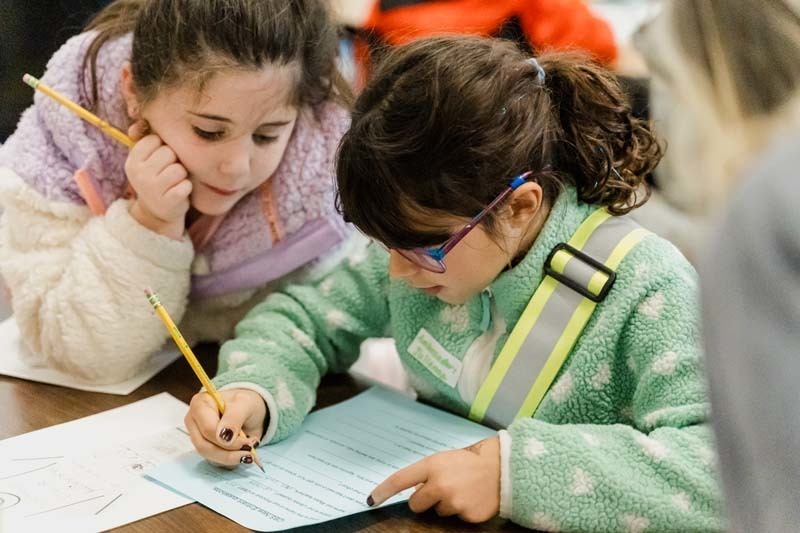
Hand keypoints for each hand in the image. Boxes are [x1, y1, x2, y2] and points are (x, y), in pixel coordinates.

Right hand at [125, 120, 190, 239]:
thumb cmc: (157, 178)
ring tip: (173, 183)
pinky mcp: (168, 202)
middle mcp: (139, 174)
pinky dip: (186, 188)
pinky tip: (179, 193)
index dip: (163, 148)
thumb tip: (138, 122)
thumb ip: (144, 138)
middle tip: (168, 173)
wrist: (158, 212)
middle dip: (174, 162)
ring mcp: (152, 190)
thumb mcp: (146, 160)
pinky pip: (186, 185)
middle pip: (169, 153)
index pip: (154, 140)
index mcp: (133, 160)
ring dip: (181, 176)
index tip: (159, 160)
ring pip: (179, 169)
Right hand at [184, 388, 266, 466]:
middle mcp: (194, 421)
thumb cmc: (244, 403)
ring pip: (209, 456)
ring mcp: (197, 437)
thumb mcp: (245, 404)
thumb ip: (234, 417)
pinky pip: (215, 461)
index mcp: (199, 404)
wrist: (250, 411)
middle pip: (204, 445)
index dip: (226, 440)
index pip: (208, 429)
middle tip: (250, 451)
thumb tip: (223, 438)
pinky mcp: (205, 449)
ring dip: (232, 458)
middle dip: (229, 452)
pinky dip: (231, 460)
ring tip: (250, 451)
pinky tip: (243, 452)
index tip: (247, 443)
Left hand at [368, 436, 500, 521]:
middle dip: (425, 499)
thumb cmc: (470, 461)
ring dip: (446, 503)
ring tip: (463, 489)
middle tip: (442, 487)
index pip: (400, 480)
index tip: (371, 500)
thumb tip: (413, 490)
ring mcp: (454, 502)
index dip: (383, 491)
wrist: (502, 468)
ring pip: (438, 511)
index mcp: (432, 465)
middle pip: (416, 504)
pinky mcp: (467, 515)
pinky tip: (472, 497)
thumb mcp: (444, 459)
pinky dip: (462, 510)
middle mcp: (440, 485)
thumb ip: (427, 473)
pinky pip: (455, 518)